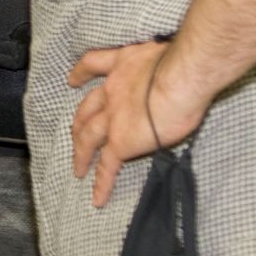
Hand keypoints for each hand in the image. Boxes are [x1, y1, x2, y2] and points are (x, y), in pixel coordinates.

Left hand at [67, 40, 208, 207]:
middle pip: (86, 109)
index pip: (93, 65)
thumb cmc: (182, 64)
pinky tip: (97, 198)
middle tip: (76, 133)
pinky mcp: (121, 142)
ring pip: (88, 137)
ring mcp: (112, 117)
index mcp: (122, 65)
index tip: (73, 80)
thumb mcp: (161, 57)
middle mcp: (111, 90)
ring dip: (81, 154)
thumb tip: (165, 80)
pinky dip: (101, 182)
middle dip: (79, 123)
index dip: (81, 74)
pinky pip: (108, 166)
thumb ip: (156, 70)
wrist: (181, 78)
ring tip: (78, 169)